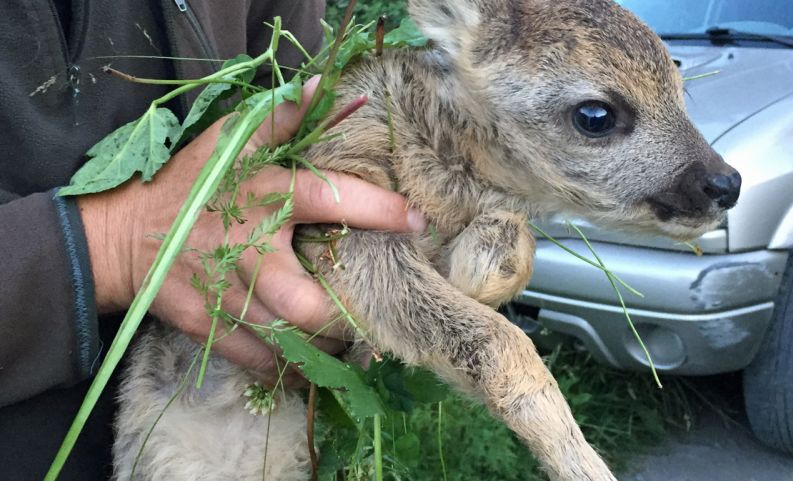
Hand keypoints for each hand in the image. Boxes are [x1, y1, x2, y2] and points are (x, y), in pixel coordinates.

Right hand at [78, 77, 424, 384]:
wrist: (125, 235)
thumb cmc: (191, 183)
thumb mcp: (231, 140)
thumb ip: (283, 117)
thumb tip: (330, 87)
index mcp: (261, 196)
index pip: (329, 199)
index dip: (379, 210)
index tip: (417, 221)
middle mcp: (245, 250)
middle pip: (303, 302)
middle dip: (346, 316)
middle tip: (376, 313)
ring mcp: (222, 294)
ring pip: (285, 339)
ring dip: (327, 346)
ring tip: (355, 341)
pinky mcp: (206, 326)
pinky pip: (258, 360)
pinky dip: (290, 366)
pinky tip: (312, 361)